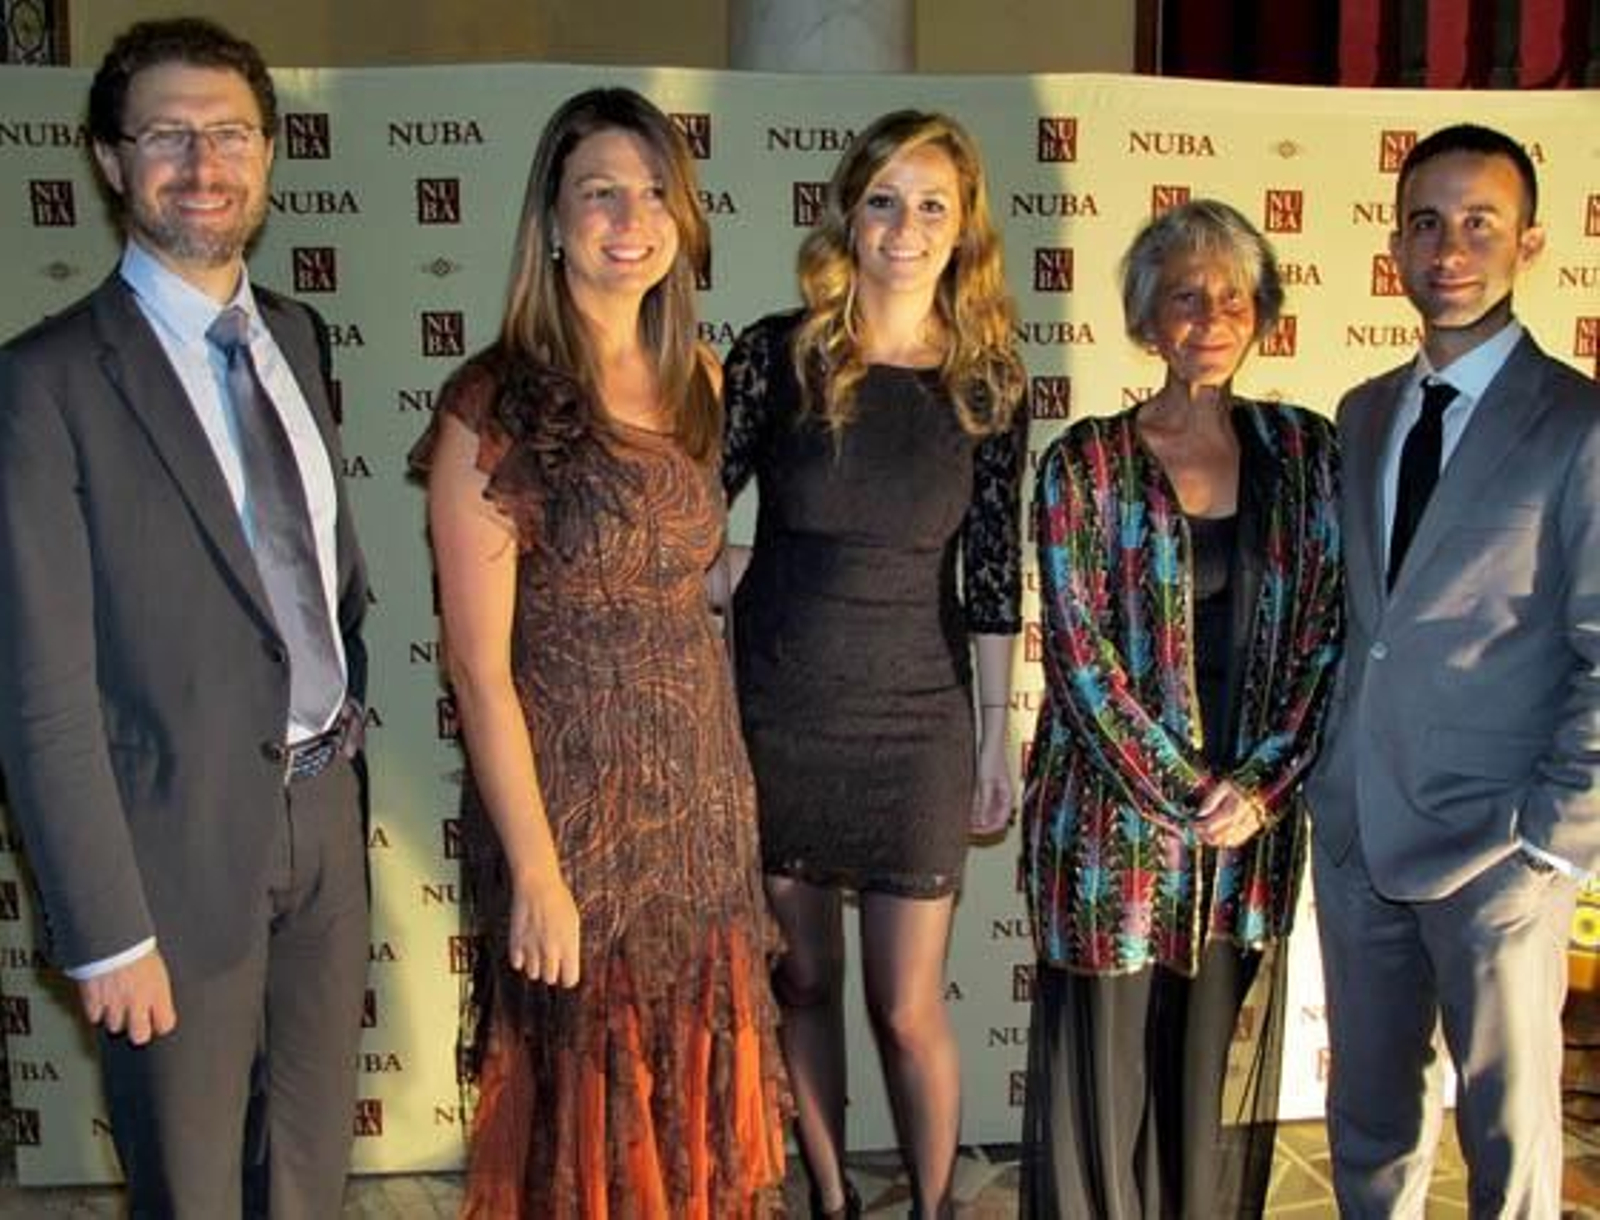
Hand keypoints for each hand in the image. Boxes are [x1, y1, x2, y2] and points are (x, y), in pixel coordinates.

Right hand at [77, 950, 176, 1045]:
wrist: (110, 935)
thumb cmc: (136, 946)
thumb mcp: (157, 967)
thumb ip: (158, 989)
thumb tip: (160, 1004)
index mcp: (157, 991)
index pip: (165, 1024)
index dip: (161, 1024)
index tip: (157, 1021)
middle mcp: (137, 1001)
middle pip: (139, 1036)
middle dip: (138, 1030)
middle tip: (136, 1021)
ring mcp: (114, 1003)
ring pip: (115, 1027)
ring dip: (115, 1017)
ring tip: (117, 1002)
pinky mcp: (93, 1001)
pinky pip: (94, 1018)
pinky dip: (96, 1011)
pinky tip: (101, 999)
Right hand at [508, 868, 580, 987]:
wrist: (537, 885)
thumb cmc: (559, 900)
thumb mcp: (574, 923)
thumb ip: (570, 946)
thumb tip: (566, 963)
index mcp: (569, 946)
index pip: (570, 980)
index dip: (568, 977)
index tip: (566, 972)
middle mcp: (551, 950)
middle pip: (550, 979)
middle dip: (551, 971)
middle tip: (550, 957)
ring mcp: (532, 948)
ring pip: (533, 973)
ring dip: (535, 965)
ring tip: (537, 949)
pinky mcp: (516, 943)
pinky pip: (517, 964)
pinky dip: (520, 958)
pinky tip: (524, 946)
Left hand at [970, 733, 1013, 836]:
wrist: (990, 744)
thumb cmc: (991, 760)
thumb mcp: (985, 783)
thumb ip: (984, 802)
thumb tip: (982, 822)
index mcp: (1007, 798)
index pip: (1000, 822)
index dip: (987, 830)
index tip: (974, 832)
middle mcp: (1003, 798)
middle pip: (994, 820)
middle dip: (981, 827)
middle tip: (967, 829)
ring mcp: (996, 794)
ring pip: (987, 814)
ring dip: (977, 819)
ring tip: (964, 821)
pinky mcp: (988, 789)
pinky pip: (982, 805)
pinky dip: (975, 810)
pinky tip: (965, 810)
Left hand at [1195, 781, 1266, 848]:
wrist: (1265, 783)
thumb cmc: (1244, 782)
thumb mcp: (1225, 785)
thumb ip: (1212, 800)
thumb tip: (1200, 813)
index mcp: (1234, 808)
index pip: (1211, 825)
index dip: (1199, 827)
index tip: (1191, 824)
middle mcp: (1243, 820)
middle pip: (1218, 836)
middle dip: (1204, 835)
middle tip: (1196, 830)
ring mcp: (1250, 826)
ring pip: (1228, 841)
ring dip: (1214, 841)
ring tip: (1205, 834)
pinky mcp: (1255, 828)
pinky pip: (1238, 840)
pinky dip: (1226, 842)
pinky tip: (1219, 837)